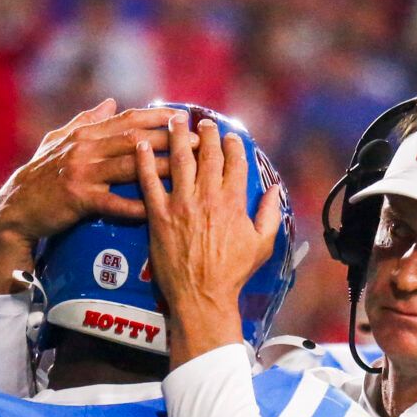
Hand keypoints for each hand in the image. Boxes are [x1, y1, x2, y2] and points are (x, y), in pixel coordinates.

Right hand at [0, 99, 176, 292]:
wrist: (15, 208)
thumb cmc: (40, 176)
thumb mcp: (58, 141)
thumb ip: (86, 120)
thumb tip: (111, 101)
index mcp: (85, 133)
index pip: (128, 119)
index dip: (158, 116)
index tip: (184, 115)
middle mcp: (85, 147)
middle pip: (136, 139)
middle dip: (171, 138)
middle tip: (200, 140)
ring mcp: (82, 172)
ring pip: (130, 166)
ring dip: (162, 167)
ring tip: (189, 169)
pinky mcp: (78, 198)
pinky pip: (112, 201)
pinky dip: (135, 205)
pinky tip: (156, 207)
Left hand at [135, 112, 284, 366]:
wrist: (202, 296)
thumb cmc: (232, 274)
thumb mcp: (261, 245)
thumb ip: (269, 214)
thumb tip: (275, 190)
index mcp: (233, 202)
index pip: (235, 162)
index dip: (232, 144)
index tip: (229, 135)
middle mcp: (207, 196)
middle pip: (207, 154)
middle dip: (206, 132)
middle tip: (202, 120)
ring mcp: (181, 204)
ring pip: (179, 159)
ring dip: (177, 136)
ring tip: (174, 120)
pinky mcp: (158, 215)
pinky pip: (149, 182)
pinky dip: (145, 161)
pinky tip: (141, 144)